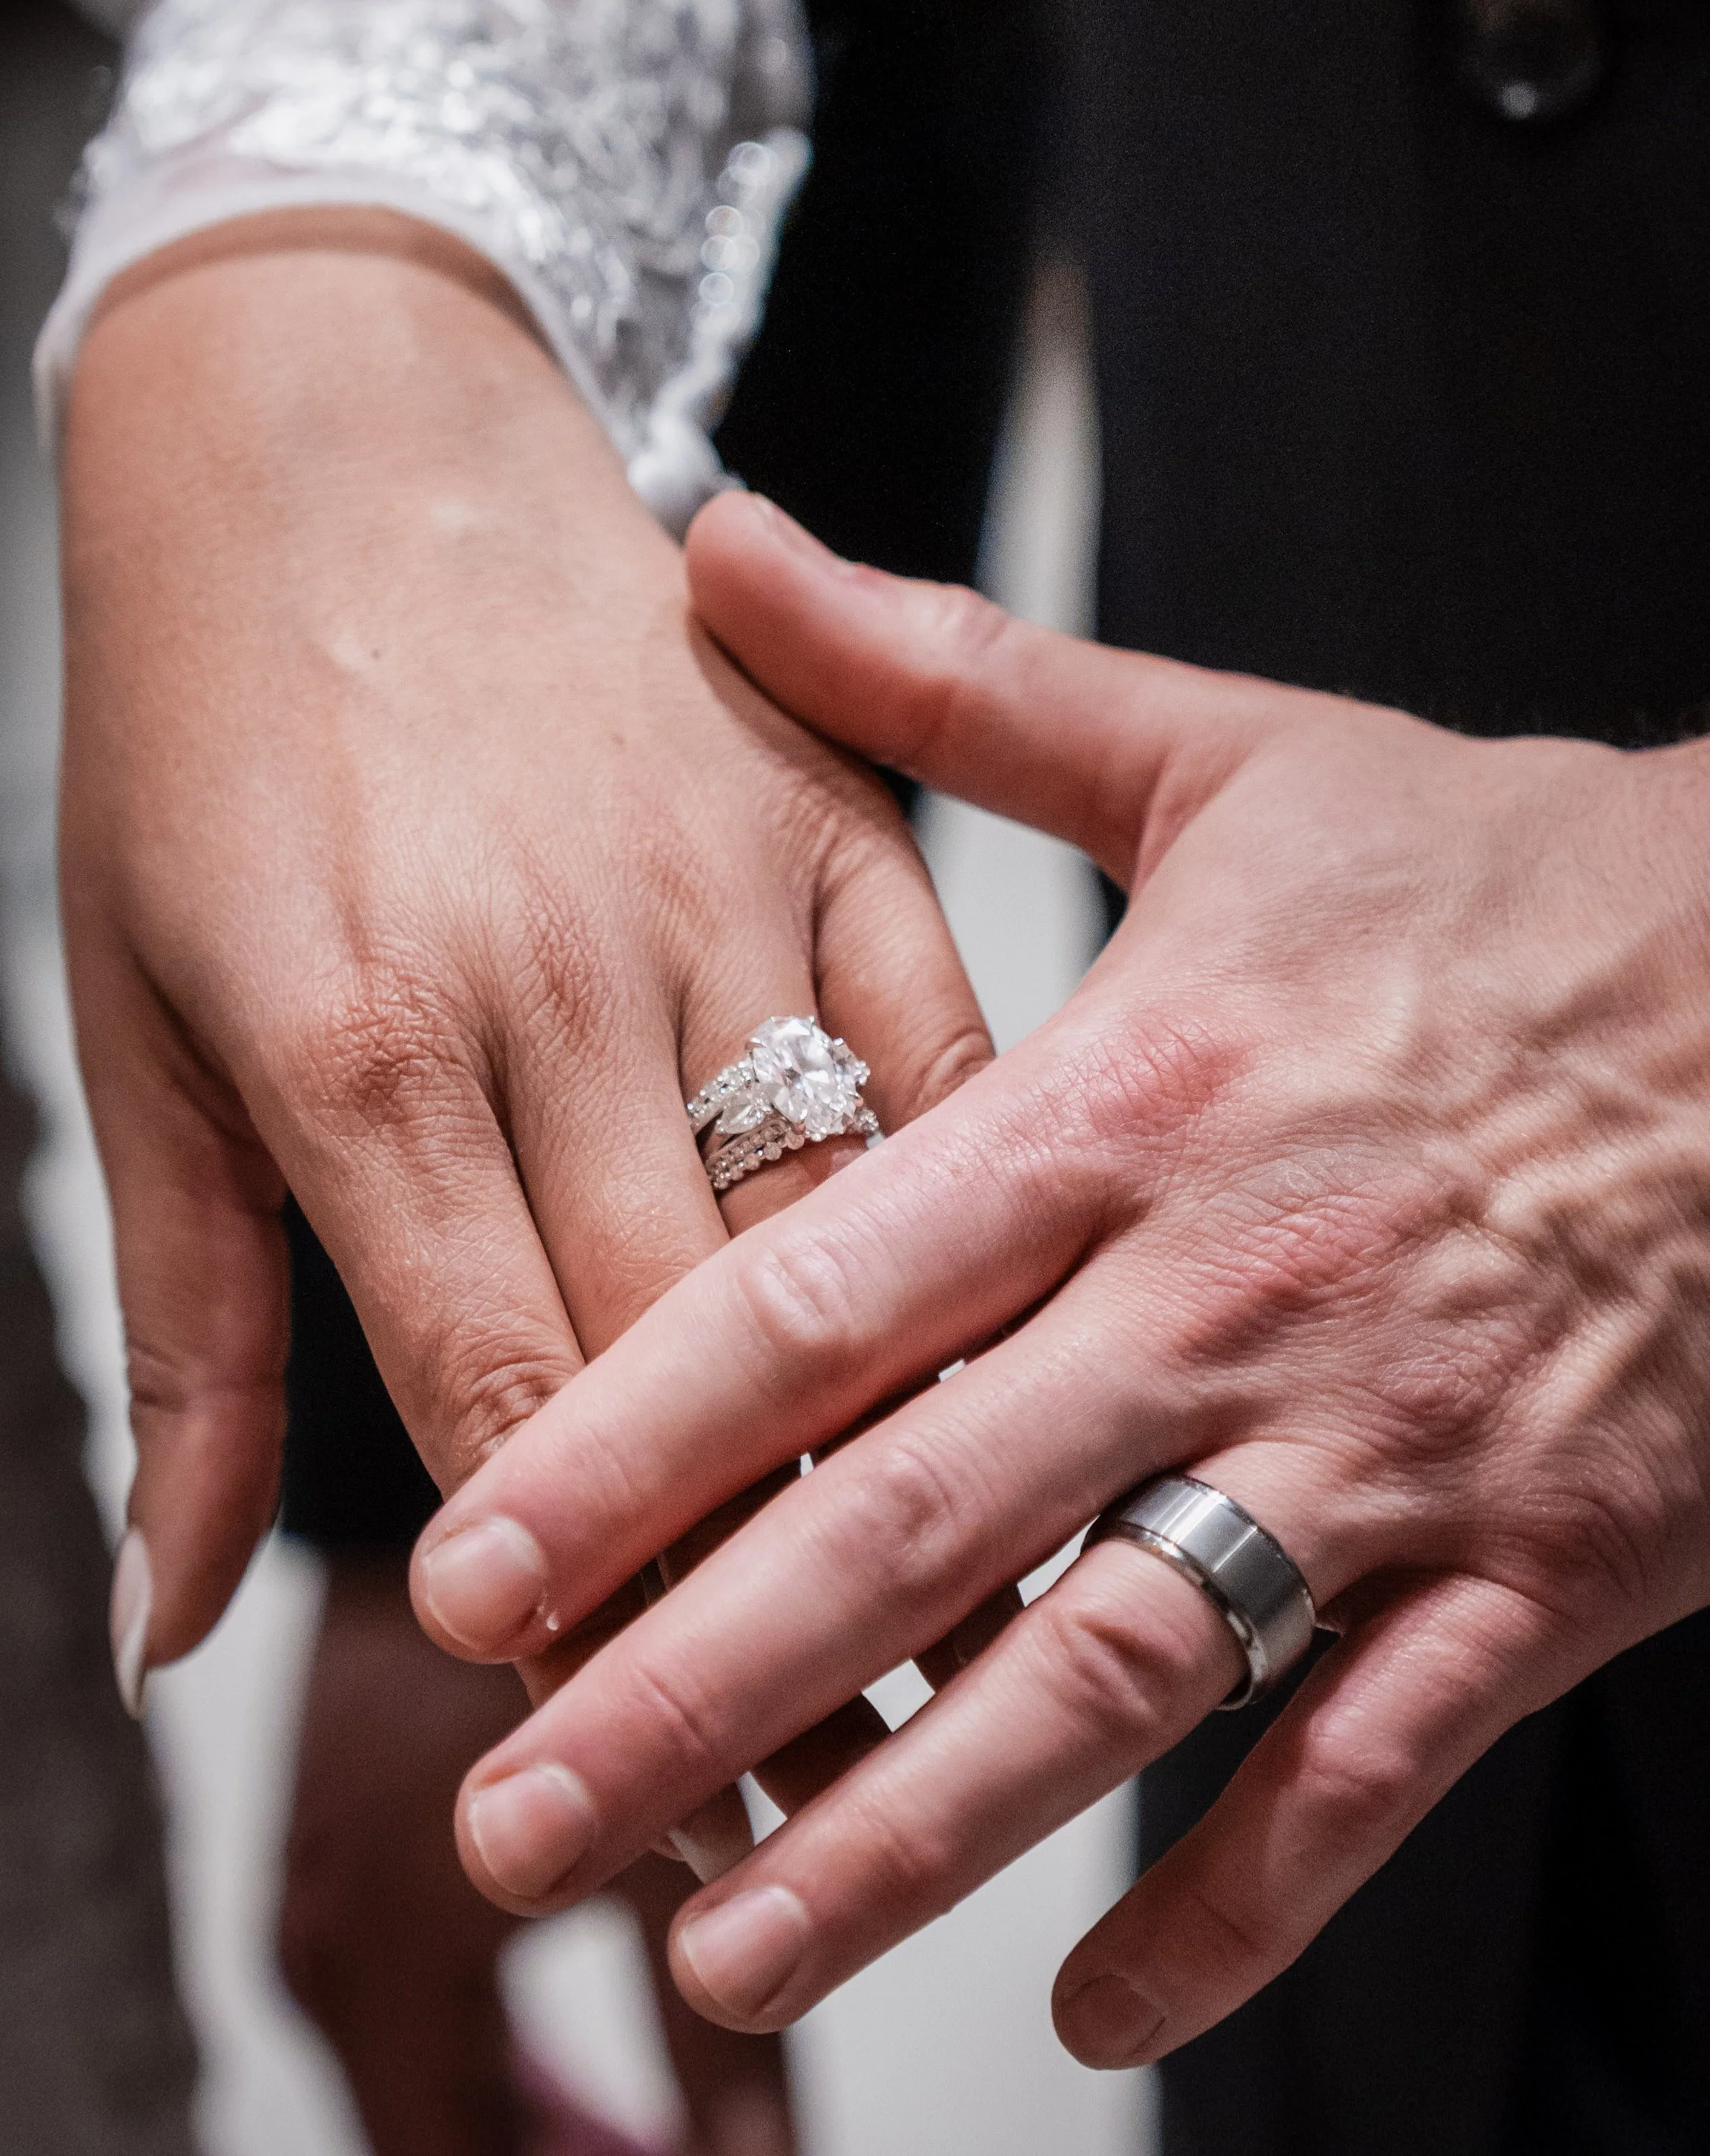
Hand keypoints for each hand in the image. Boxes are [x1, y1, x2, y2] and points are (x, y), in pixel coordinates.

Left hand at [61, 223, 987, 1712]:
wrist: (331, 403)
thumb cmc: (213, 705)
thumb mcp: (131, 1005)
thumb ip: (188, 1322)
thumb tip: (172, 1615)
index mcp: (362, 1041)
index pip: (506, 1405)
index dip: (593, 1639)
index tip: (651, 1811)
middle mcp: (565, 982)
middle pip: (701, 1364)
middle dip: (764, 1625)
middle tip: (821, 1830)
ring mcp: (731, 891)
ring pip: (856, 1237)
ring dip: (910, 1468)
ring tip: (959, 1687)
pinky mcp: (847, 821)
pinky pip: (952, 1052)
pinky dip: (1001, 1236)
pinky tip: (1055, 1373)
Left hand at [411, 492, 1709, 2063]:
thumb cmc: (1506, 881)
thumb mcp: (1221, 749)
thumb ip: (948, 675)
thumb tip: (719, 540)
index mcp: (1124, 1105)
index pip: (816, 1300)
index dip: (625, 1449)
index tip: (462, 1571)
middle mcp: (1220, 1298)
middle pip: (909, 1527)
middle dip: (691, 1695)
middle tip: (509, 1820)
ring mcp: (1378, 1451)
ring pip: (1104, 1684)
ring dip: (907, 1843)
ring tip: (727, 1955)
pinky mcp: (1531, 1565)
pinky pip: (1359, 1772)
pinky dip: (1232, 1906)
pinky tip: (1097, 2008)